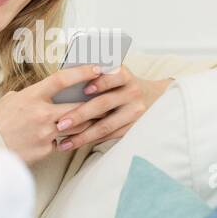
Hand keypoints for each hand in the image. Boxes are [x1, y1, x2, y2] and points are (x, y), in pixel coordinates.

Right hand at [0, 64, 103, 164]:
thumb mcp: (12, 100)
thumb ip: (32, 96)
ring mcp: (45, 133)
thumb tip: (47, 92)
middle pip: (79, 106)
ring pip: (77, 127)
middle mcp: (41, 114)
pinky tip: (68, 139)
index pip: (62, 80)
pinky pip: (63, 144)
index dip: (82, 73)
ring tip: (93, 119)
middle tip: (106, 100)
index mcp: (32, 96)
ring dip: (86, 123)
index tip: (96, 68)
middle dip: (94, 104)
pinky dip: (65, 141)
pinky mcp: (45, 150)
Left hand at [50, 66, 173, 152]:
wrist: (155, 97)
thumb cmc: (122, 84)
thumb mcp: (116, 74)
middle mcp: (132, 93)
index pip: (115, 76)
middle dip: (80, 114)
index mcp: (125, 76)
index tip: (85, 88)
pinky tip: (75, 143)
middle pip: (104, 104)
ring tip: (64, 142)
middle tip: (61, 124)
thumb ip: (97, 76)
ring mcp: (135, 112)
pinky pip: (110, 135)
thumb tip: (67, 84)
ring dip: (83, 135)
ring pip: (106, 126)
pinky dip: (91, 140)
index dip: (101, 82)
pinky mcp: (134, 127)